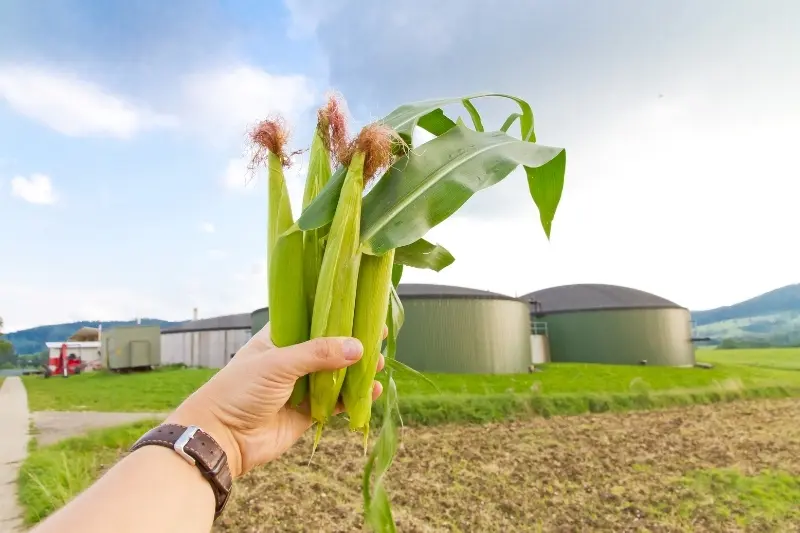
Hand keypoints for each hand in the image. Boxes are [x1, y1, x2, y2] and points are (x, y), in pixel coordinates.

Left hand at [166, 323, 385, 477]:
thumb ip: (318, 354)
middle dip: (354, 343)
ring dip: (358, 371)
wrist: (222, 438)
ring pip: (337, 375)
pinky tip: (373, 392)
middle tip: (379, 338)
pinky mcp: (309, 412)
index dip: (338, 314)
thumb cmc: (240, 390)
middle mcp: (293, 359)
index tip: (364, 308)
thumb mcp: (278, 364)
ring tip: (379, 366)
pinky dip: (355, 398)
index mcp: (280, 338)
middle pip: (331, 347)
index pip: (313, 318)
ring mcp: (302, 386)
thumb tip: (358, 347)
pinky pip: (337, 402)